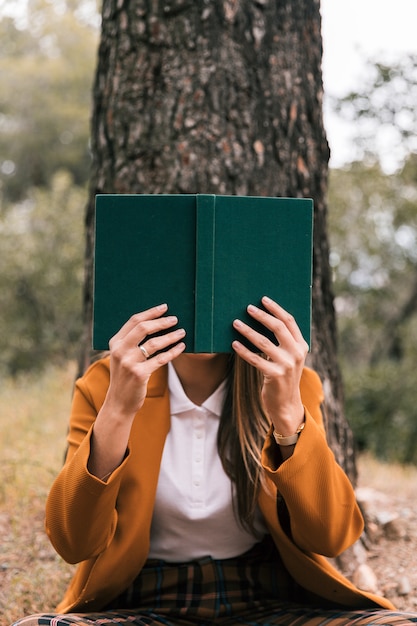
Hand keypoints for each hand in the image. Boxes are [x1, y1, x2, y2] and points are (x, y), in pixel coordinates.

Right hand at [88, 304, 185, 480]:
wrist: (119, 403)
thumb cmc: (125, 377)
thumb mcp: (122, 357)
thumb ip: (132, 342)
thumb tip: (155, 323)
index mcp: (115, 342)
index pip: (134, 321)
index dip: (150, 312)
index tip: (164, 307)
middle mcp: (120, 350)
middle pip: (143, 328)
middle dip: (161, 322)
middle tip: (175, 319)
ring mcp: (128, 362)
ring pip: (154, 343)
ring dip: (171, 336)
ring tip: (182, 332)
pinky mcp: (139, 374)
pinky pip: (161, 359)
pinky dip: (173, 352)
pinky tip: (181, 347)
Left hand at [232, 296, 307, 435]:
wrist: (286, 404)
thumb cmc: (283, 376)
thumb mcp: (289, 357)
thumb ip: (282, 341)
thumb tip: (262, 318)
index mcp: (302, 346)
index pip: (289, 321)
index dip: (276, 309)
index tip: (263, 299)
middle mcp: (297, 353)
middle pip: (278, 328)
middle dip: (262, 316)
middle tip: (247, 308)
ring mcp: (287, 365)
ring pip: (263, 342)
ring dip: (247, 331)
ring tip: (235, 323)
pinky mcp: (275, 376)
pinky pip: (255, 359)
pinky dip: (243, 350)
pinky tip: (234, 343)